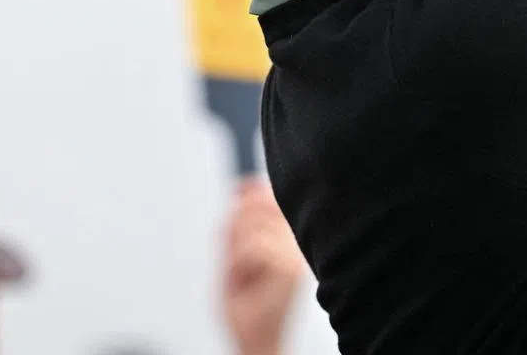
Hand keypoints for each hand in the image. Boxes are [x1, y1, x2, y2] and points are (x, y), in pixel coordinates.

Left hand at [222, 178, 305, 354]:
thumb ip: (238, 223)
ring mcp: (293, 257)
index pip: (272, 199)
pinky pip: (253, 249)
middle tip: (233, 259)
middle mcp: (293, 245)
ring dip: (234, 252)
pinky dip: (238, 265)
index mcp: (285, 239)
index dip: (252, 194)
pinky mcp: (289, 271)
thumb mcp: (235, 256)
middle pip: (258, 206)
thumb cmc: (245, 306)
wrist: (254, 342)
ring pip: (252, 228)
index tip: (237, 197)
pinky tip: (244, 281)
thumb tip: (242, 187)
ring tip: (240, 275)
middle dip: (234, 228)